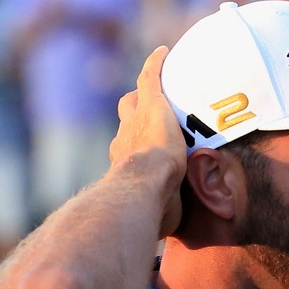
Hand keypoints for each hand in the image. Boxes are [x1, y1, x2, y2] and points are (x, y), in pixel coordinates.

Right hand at [109, 46, 185, 236]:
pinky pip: (151, 77)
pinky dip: (155, 64)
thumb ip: (159, 216)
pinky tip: (165, 52)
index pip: (127, 146)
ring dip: (147, 92)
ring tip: (159, 83)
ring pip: (136, 99)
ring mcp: (136, 121)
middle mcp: (124, 138)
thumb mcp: (156, 214)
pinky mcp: (153, 105)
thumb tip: (162, 236)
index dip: (134, 142)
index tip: (140, 145)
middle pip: (127, 117)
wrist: (142, 188)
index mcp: (124, 163)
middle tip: (147, 112)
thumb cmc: (148, 209)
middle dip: (134, 114)